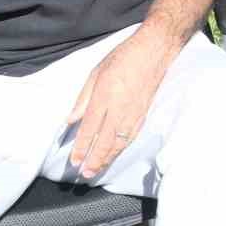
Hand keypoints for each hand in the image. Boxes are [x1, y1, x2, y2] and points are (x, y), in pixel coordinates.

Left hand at [67, 30, 173, 178]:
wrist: (154, 50)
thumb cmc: (123, 58)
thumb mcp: (95, 73)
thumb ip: (82, 98)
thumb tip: (71, 120)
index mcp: (104, 97)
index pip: (89, 129)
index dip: (81, 147)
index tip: (74, 161)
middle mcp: (119, 109)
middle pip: (105, 142)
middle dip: (94, 160)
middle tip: (85, 175)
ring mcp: (133, 113)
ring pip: (119, 142)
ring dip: (108, 159)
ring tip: (97, 170)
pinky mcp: (144, 113)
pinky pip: (131, 136)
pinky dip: (122, 149)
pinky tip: (116, 154)